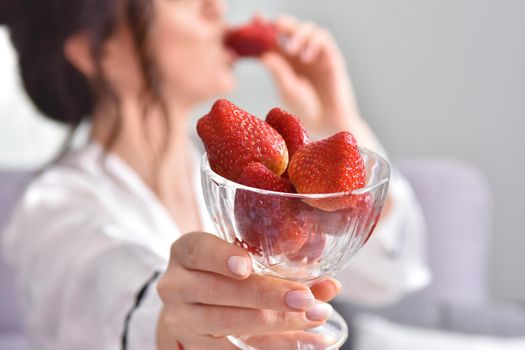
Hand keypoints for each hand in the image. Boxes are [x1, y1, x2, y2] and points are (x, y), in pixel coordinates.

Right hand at [156, 232, 341, 348]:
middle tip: (304, 299)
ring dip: (275, 325)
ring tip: (311, 320)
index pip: (198, 250)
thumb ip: (282, 269)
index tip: (247, 266)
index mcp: (185, 253)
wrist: (189, 306)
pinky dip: (271, 346)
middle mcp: (176, 285)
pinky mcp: (192, 346)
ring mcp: (181, 320)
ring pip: (226, 324)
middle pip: (218, 291)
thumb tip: (331, 286)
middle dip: (265, 296)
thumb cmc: (221, 274)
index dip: (221, 257)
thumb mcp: (240, 261)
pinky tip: (300, 342)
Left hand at [262, 16, 381, 151]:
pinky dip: (314, 41)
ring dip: (299, 33)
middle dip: (283, 23)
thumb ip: (279, 72)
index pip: (273, 36)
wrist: (326, 123)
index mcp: (284, 59)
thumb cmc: (305, 109)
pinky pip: (323, 38)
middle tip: (276, 27)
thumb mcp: (288, 90)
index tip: (256, 18)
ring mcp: (316, 53)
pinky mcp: (331, 57)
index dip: (264, 25)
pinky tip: (307, 56)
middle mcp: (299, 53)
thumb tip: (264, 55)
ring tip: (293, 50)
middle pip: (291, 27)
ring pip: (308, 28)